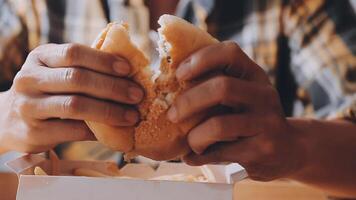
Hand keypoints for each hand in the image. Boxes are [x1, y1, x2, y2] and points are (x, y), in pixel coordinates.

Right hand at [0, 43, 143, 152]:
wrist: (8, 120)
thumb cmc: (46, 91)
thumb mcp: (56, 72)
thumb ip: (83, 69)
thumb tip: (128, 74)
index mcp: (40, 57)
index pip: (73, 52)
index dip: (103, 60)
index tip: (128, 69)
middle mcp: (30, 78)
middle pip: (77, 78)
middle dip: (113, 87)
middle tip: (137, 95)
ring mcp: (28, 106)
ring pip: (75, 105)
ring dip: (109, 111)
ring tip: (132, 116)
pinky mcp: (33, 132)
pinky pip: (72, 131)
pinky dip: (97, 131)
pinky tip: (114, 131)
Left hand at [168, 41, 304, 180]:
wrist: (291, 150)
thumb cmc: (253, 118)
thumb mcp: (244, 95)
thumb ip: (217, 86)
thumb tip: (169, 86)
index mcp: (255, 76)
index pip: (230, 53)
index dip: (201, 59)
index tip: (179, 74)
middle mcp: (263, 96)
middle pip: (221, 88)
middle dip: (189, 101)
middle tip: (172, 114)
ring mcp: (265, 125)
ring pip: (218, 126)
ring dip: (194, 137)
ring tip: (189, 143)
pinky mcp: (260, 152)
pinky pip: (218, 153)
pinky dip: (197, 156)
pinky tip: (192, 156)